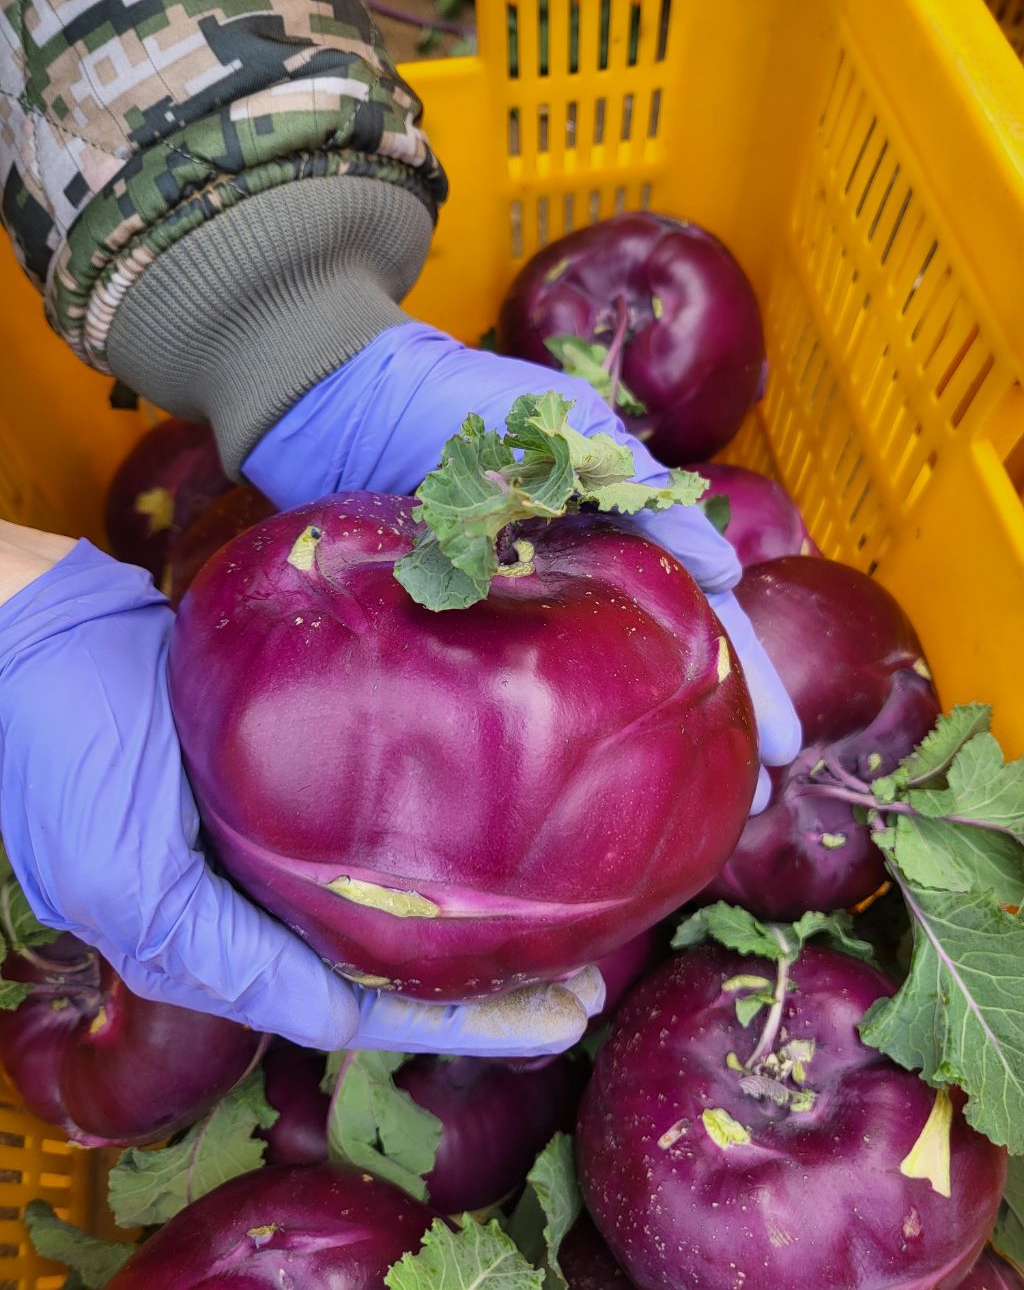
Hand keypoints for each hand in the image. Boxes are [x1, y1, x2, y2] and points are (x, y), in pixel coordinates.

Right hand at [0, 539, 601, 1054]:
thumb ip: (223, 957)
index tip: (562, 1020)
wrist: (37, 631)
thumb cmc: (63, 750)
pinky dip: (429, 839)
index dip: (464, 1025)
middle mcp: (254, 906)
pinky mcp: (280, 775)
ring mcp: (269, 841)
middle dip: (489, 983)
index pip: (362, 1009)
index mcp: (219, 947)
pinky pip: (366, 825)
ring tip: (568, 910)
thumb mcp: (125, 877)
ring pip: (387, 898)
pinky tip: (491, 822)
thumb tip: (335, 1018)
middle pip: (389, 966)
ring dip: (473, 913)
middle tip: (590, 979)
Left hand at [243, 322, 801, 803]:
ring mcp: (506, 616)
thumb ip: (643, 490)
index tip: (780, 746)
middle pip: (654, 665)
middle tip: (746, 808)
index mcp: (610, 531)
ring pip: (587, 691)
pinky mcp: (444, 638)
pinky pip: (505, 696)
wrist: (330, 403)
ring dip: (634, 750)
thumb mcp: (566, 428)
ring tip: (673, 820)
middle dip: (705, 732)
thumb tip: (724, 574)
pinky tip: (562, 794)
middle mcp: (567, 581)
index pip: (699, 612)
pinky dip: (544, 738)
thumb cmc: (454, 400)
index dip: (745, 678)